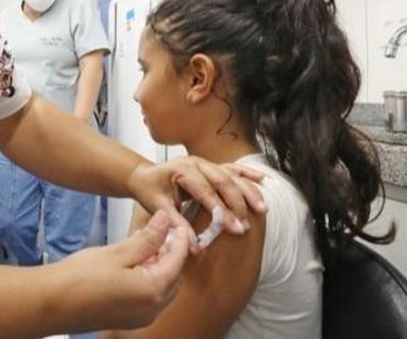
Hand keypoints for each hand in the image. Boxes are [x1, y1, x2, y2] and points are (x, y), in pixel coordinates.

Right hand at [47, 211, 192, 331]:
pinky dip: (148, 279)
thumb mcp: (118, 252)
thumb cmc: (78, 279)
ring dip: (159, 266)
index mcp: (152, 291)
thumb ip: (147, 239)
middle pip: (174, 277)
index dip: (179, 238)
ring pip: (162, 288)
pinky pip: (149, 298)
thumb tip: (164, 222)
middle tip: (162, 232)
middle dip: (171, 254)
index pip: (177, 261)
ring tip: (146, 244)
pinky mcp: (128, 319)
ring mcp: (140, 318)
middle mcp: (151, 310)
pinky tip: (134, 264)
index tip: (176, 223)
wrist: (51, 303)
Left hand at [128, 155, 266, 241]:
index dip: (222, 211)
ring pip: (231, 174)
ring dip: (248, 191)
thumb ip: (176, 225)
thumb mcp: (158, 208)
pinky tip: (262, 180)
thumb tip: (193, 245)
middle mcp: (196, 162)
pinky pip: (232, 168)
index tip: (235, 229)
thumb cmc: (150, 190)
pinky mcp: (211, 166)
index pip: (206, 192)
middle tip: (247, 225)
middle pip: (223, 181)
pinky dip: (247, 174)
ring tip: (262, 209)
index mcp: (182, 170)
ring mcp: (205, 162)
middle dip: (238, 203)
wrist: (144, 176)